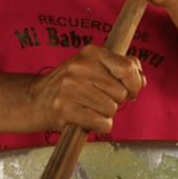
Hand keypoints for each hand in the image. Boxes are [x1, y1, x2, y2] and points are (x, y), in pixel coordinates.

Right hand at [28, 44, 144, 132]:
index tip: (130, 91)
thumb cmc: (70, 84)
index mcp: (91, 53)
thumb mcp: (93, 66)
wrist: (36, 98)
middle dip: (114, 101)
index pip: (127, 68)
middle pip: (121, 93)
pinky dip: (99, 125)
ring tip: (89, 108)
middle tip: (97, 99)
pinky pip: (101, 123)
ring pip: (111, 109)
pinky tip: (86, 119)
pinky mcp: (65, 109)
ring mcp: (71, 88)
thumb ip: (120, 68)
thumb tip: (142, 80)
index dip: (134, 83)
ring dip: (105, 114)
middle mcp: (80, 67)